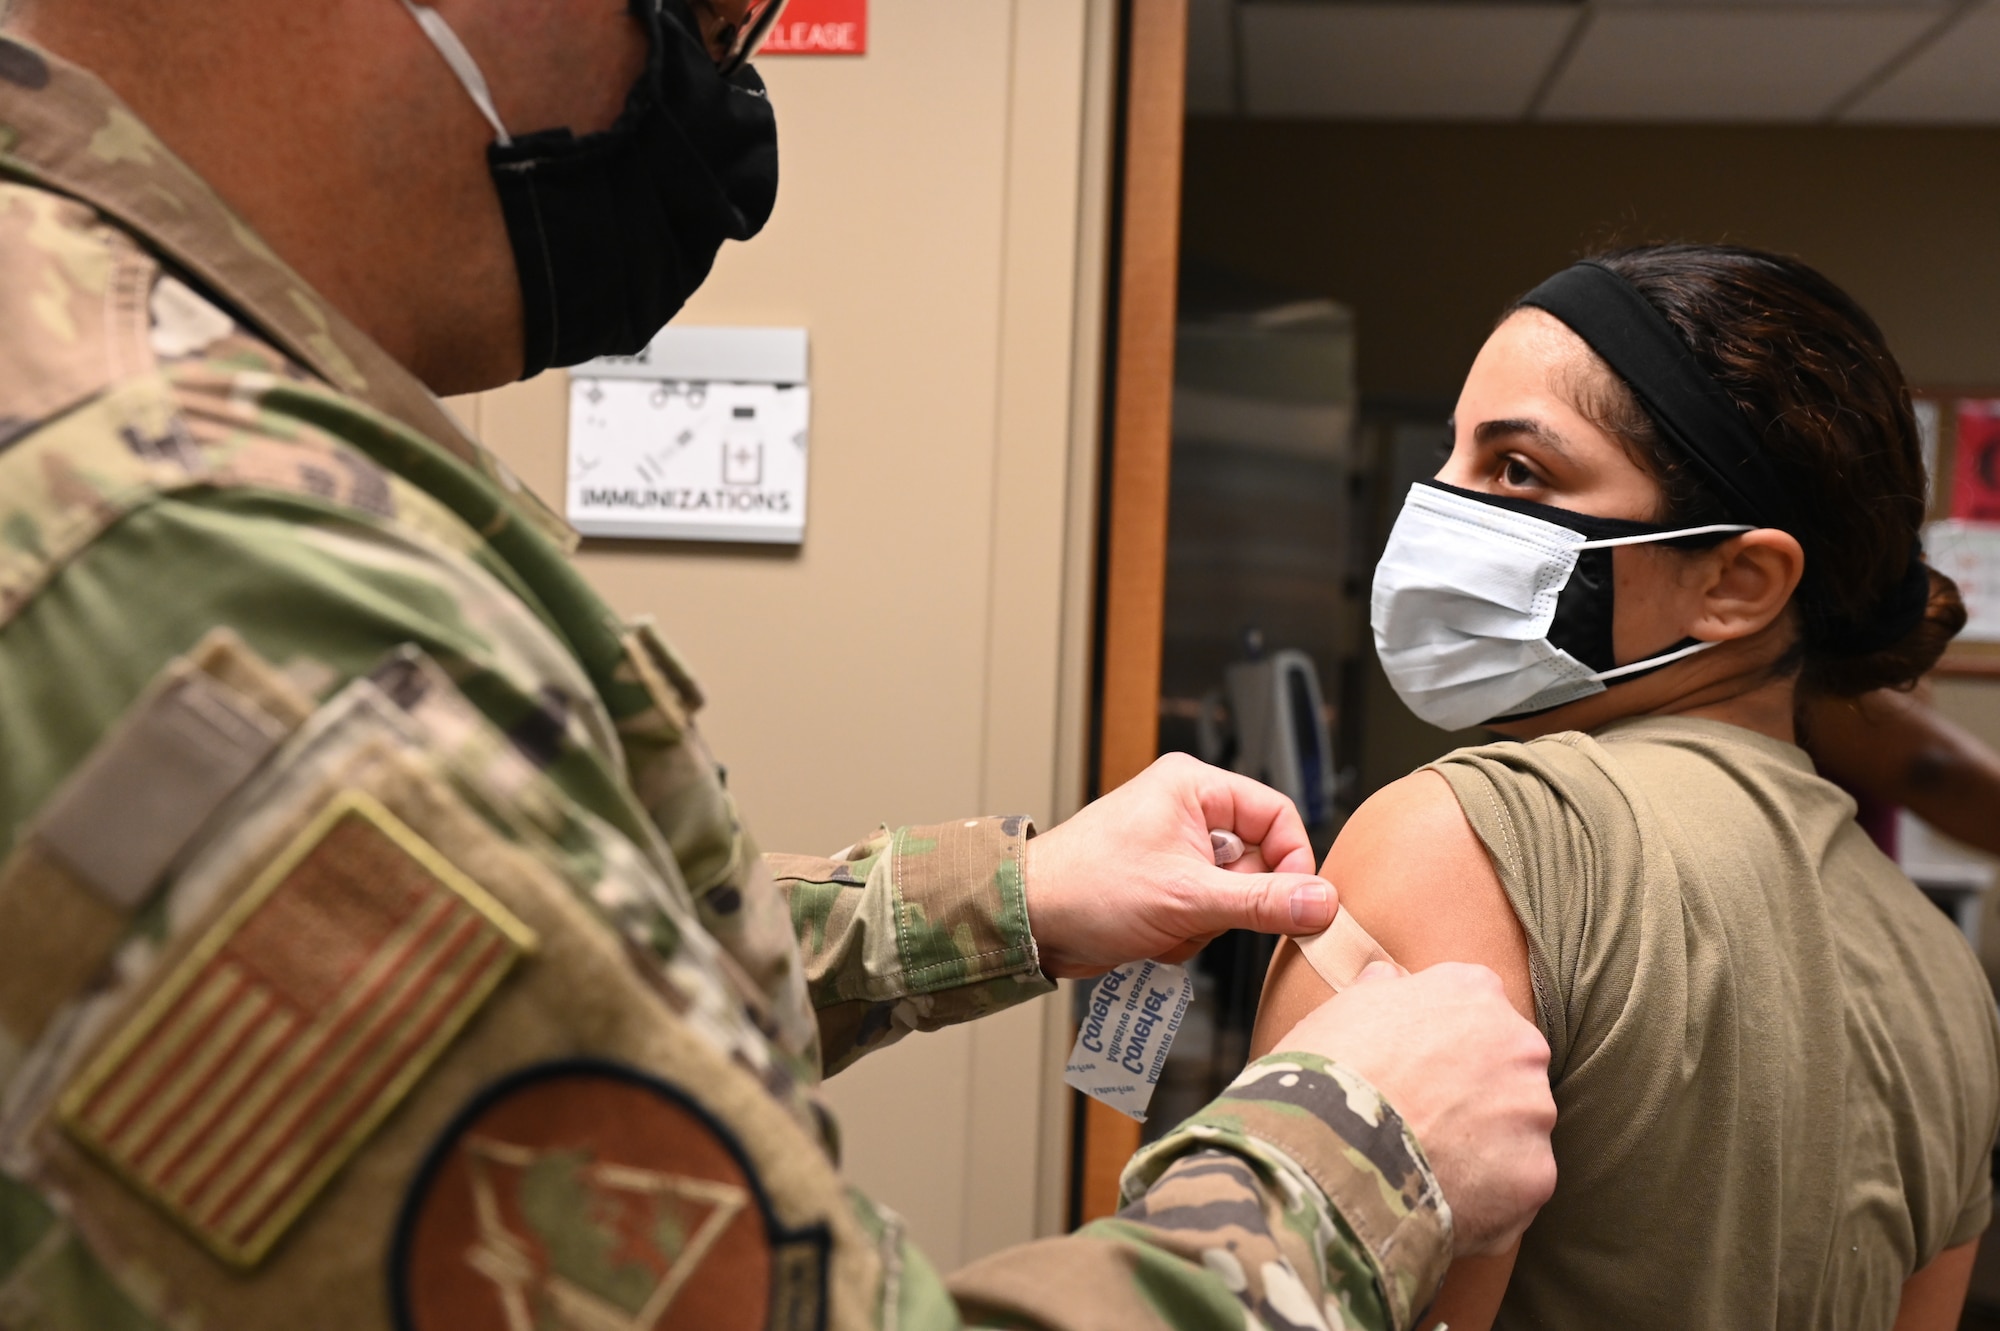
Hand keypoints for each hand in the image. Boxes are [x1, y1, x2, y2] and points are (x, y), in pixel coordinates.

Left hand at [1023, 753, 1334, 978]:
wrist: (1028, 921)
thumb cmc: (1088, 888)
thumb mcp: (1188, 897)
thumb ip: (1263, 902)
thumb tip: (1322, 902)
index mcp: (1193, 786)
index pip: (1277, 815)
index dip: (1293, 861)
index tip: (1297, 903)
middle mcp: (1187, 810)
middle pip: (1258, 861)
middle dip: (1233, 901)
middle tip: (1204, 914)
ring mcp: (1174, 850)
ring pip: (1233, 895)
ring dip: (1206, 922)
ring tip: (1166, 923)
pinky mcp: (1164, 884)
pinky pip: (1205, 913)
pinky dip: (1187, 933)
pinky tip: (1154, 934)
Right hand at [1276, 961, 1555, 1255]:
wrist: (1332, 1150)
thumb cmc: (1327, 1073)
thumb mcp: (1342, 1011)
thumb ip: (1379, 991)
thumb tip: (1387, 977)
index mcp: (1472, 991)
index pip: (1478, 1010)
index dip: (1447, 1046)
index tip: (1420, 1071)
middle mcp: (1519, 1042)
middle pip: (1508, 1071)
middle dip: (1476, 1097)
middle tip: (1425, 1124)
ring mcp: (1532, 1110)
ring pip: (1518, 1132)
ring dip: (1485, 1150)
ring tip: (1428, 1170)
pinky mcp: (1536, 1173)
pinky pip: (1517, 1186)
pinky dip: (1488, 1198)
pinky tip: (1440, 1200)